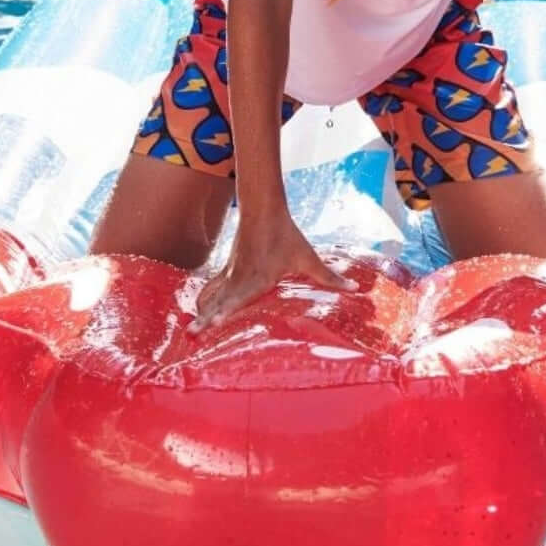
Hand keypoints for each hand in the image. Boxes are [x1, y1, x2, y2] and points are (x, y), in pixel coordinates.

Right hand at [188, 210, 356, 333]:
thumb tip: (354, 288)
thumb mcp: (308, 257)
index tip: (214, 321)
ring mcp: (232, 273)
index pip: (240, 297)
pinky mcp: (228, 268)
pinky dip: (205, 299)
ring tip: (190, 331)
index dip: (226, 310)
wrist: (263, 210)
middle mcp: (241, 277)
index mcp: (259, 277)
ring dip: (202, 312)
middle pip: (222, 301)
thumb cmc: (286, 235)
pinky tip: (197, 310)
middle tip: (193, 334)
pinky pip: (214, 287)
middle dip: (207, 319)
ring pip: (214, 296)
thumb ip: (329, 277)